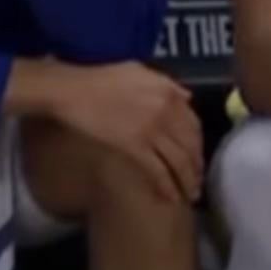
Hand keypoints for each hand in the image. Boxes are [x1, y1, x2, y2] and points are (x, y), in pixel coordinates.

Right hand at [51, 62, 203, 202]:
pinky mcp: (134, 147)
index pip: (194, 124)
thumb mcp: (137, 71)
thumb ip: (165, 83)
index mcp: (168, 92)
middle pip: (190, 145)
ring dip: (187, 181)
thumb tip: (187, 98)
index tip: (196, 156)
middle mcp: (166, 111)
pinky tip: (170, 198)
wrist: (72, 91)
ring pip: (179, 161)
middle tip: (196, 182)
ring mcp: (151, 130)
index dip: (198, 144)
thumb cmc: (99, 79)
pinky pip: (158, 170)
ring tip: (189, 195)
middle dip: (196, 167)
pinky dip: (167, 186)